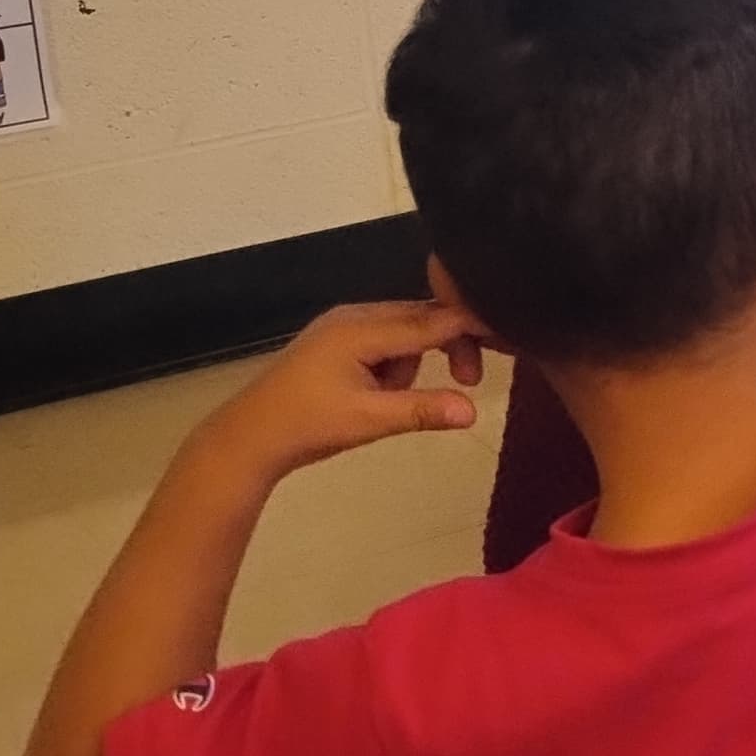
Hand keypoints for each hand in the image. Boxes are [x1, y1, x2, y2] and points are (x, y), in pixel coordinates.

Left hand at [202, 300, 490, 478]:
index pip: (432, 319)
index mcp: (362, 328)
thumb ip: (424, 409)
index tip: (507, 340)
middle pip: (422, 319)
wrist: (248, 438)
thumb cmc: (307, 426)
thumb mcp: (370, 420)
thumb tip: (475, 410)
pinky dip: (393, 365)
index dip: (471, 327)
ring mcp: (342, 327)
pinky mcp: (335, 342)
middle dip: (446, 348)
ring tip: (392, 401)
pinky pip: (383, 342)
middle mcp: (354, 316)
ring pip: (404, 333)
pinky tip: (378, 394)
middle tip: (468, 381)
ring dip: (412, 363)